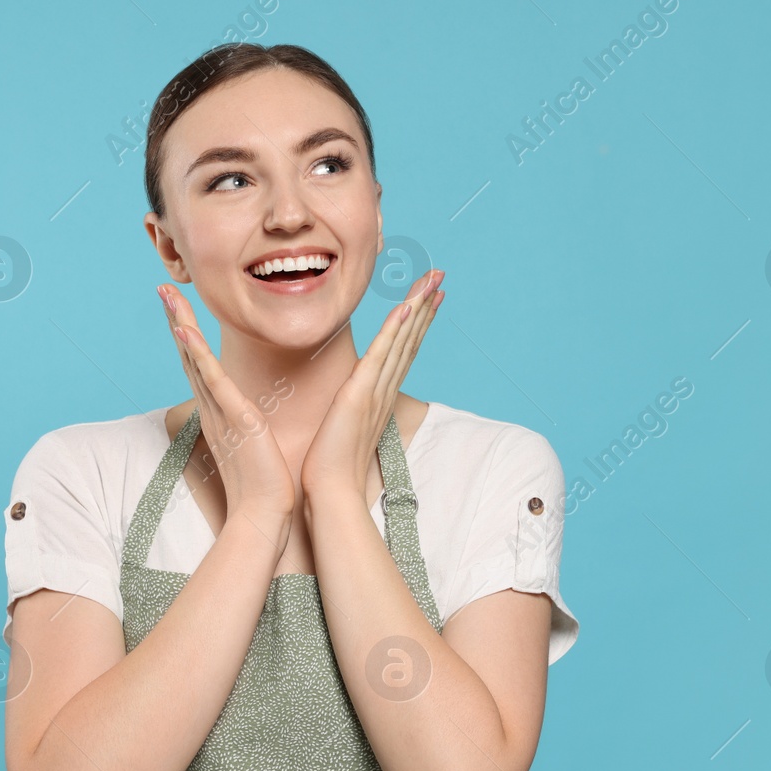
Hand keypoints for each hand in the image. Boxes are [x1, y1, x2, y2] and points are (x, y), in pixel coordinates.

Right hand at [160, 284, 296, 542]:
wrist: (263, 514)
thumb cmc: (264, 485)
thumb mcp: (255, 446)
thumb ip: (250, 429)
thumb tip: (254, 421)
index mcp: (220, 413)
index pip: (201, 367)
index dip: (189, 337)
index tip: (180, 310)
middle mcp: (213, 409)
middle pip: (190, 356)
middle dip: (177, 320)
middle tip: (164, 288)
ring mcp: (221, 412)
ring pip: (196, 360)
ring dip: (181, 325)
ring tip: (169, 295)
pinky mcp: (234, 418)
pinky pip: (212, 381)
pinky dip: (198, 355)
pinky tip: (186, 332)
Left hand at [301, 269, 443, 501]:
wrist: (331, 493)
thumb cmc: (330, 469)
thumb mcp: (340, 432)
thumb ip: (347, 413)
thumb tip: (344, 406)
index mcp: (379, 398)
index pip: (402, 352)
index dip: (417, 323)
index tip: (428, 299)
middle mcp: (384, 391)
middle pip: (410, 340)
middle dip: (426, 306)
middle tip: (440, 277)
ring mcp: (375, 391)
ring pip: (402, 341)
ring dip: (418, 308)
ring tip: (432, 280)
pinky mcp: (361, 394)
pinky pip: (381, 355)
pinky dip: (395, 330)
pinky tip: (405, 307)